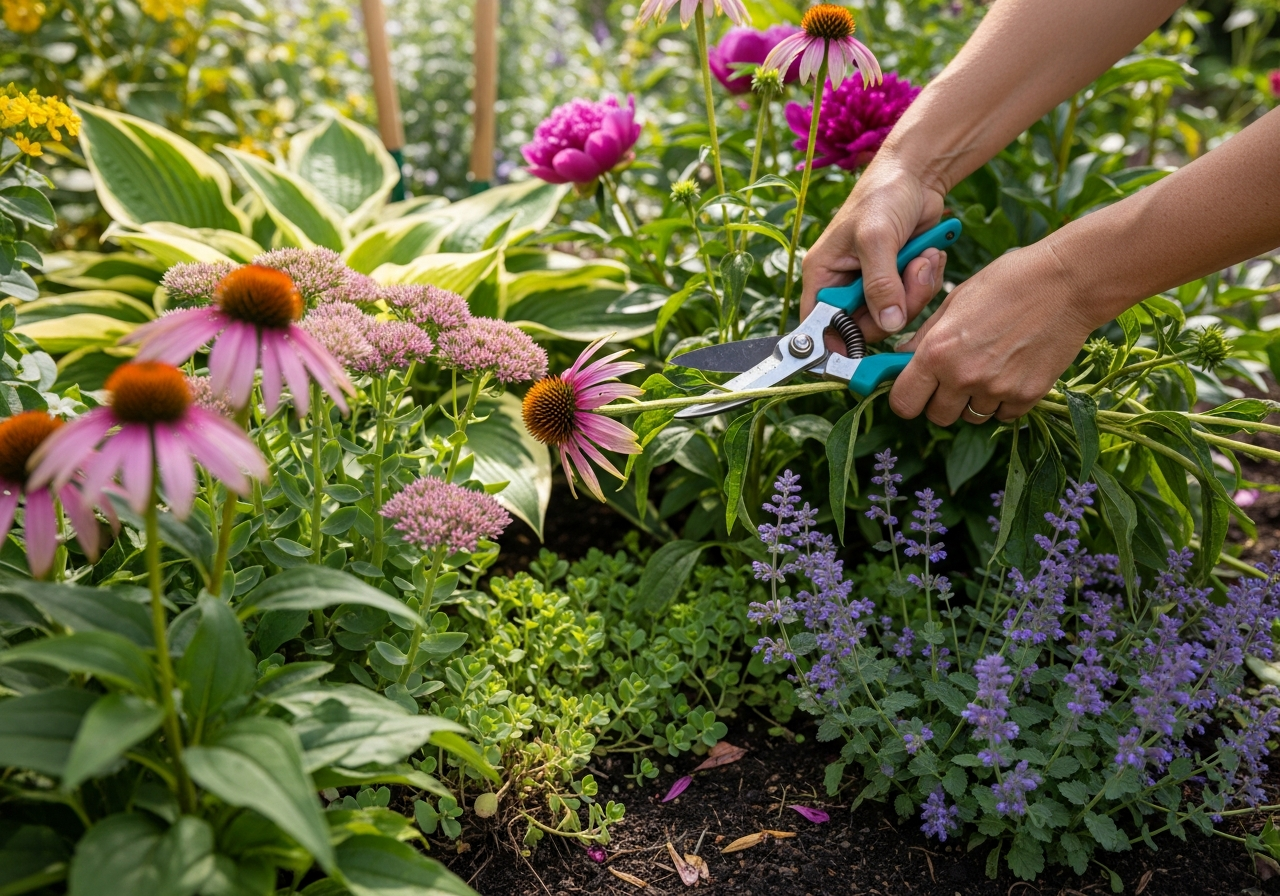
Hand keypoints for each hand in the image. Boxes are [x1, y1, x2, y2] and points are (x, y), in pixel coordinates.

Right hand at [800, 152, 949, 353]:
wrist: (917, 175)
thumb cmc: (883, 196)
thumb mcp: (877, 238)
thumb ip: (880, 283)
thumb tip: (889, 323)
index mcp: (823, 276)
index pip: (820, 325)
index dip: (837, 344)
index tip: (861, 355)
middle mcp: (845, 286)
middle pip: (867, 327)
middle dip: (896, 305)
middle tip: (912, 274)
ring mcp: (873, 285)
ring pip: (896, 316)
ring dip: (917, 289)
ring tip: (923, 257)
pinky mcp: (899, 281)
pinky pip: (914, 301)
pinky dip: (927, 280)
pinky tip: (930, 254)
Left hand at [889, 241, 1097, 425]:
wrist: (1067, 282)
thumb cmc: (1007, 282)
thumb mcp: (955, 301)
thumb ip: (924, 336)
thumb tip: (900, 356)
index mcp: (937, 352)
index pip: (903, 403)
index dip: (907, 398)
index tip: (916, 389)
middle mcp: (963, 376)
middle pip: (937, 417)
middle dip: (941, 402)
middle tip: (954, 379)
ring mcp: (996, 389)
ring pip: (971, 416)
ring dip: (974, 400)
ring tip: (990, 366)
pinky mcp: (1027, 396)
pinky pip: (1003, 415)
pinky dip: (1004, 401)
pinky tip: (1012, 372)